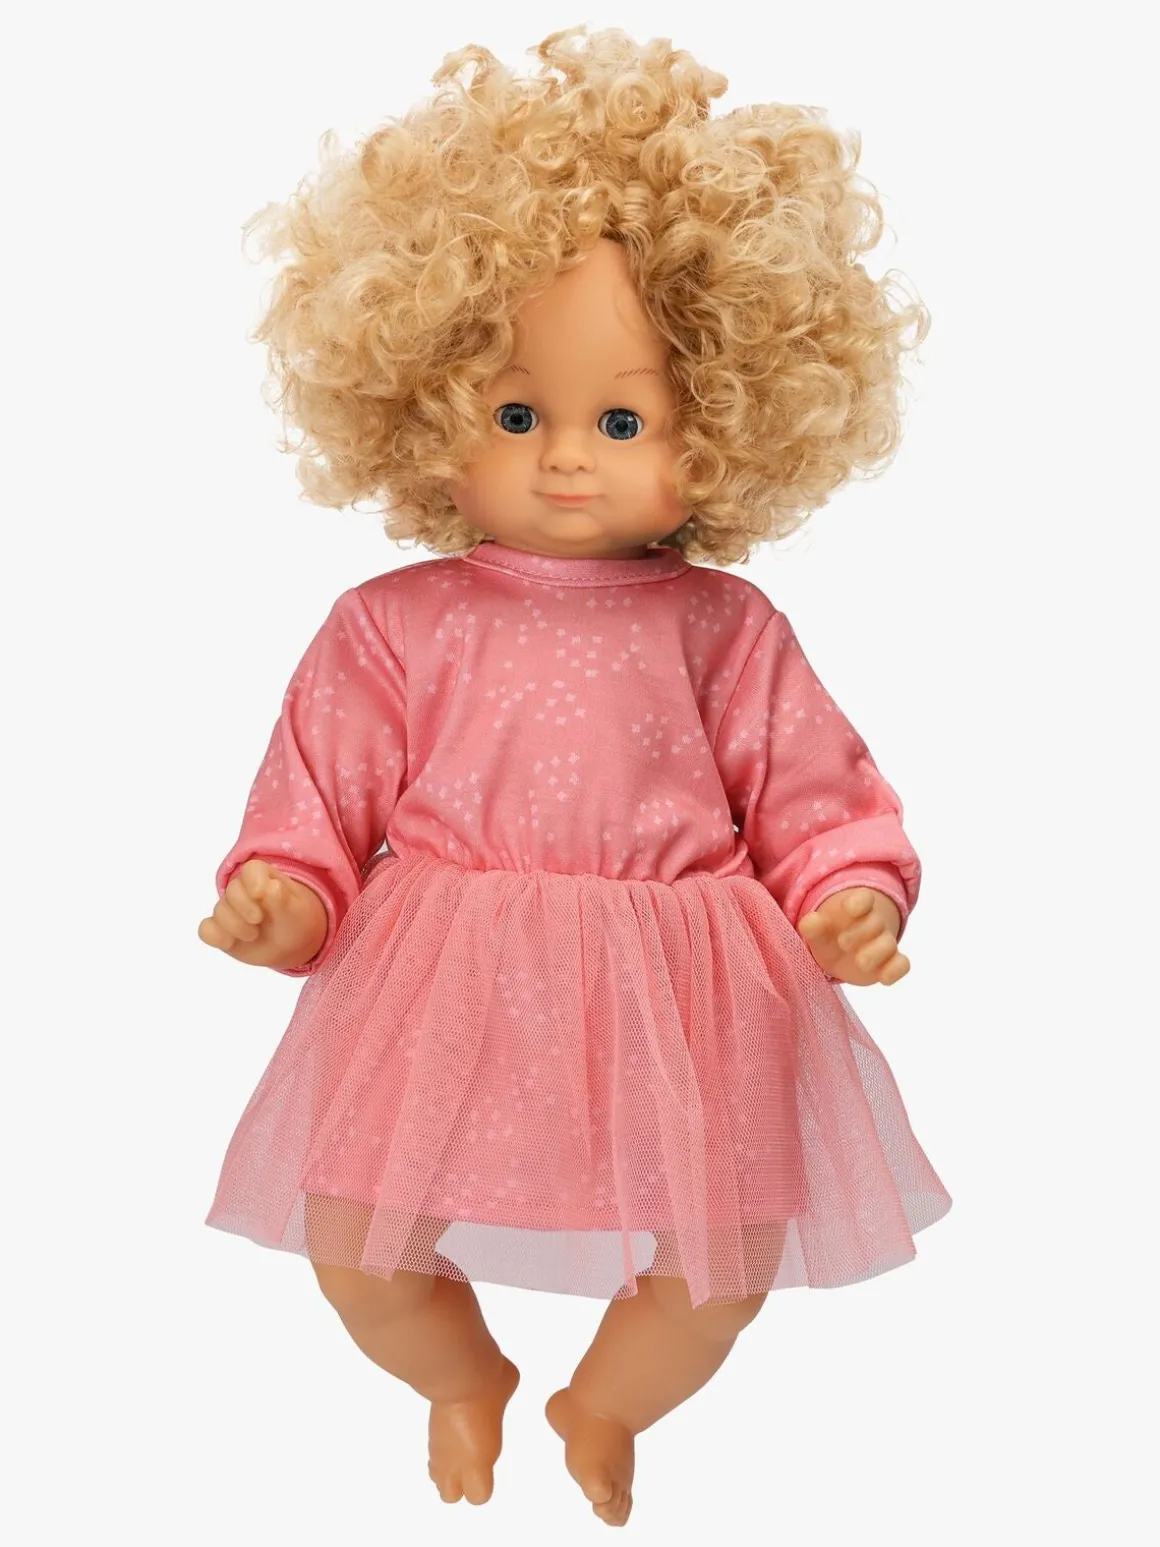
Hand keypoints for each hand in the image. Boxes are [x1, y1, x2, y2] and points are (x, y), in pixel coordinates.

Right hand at [198, 858, 327, 970]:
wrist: (291, 943)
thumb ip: (282, 899)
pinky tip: (232, 943)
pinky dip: (216, 937)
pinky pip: (206, 930)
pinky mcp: (220, 930)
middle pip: (232, 891)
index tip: (261, 897)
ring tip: (254, 935)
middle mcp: (242, 890)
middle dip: (244, 909)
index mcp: (263, 877)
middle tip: (259, 921)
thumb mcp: (296, 911)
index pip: (251, 870)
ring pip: (219, 912)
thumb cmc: (294, 920)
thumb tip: (271, 887)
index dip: (254, 883)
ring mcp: (229, 910)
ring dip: (236, 927)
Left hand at [797, 887, 909, 986]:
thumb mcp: (817, 932)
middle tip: (842, 943)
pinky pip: (902, 964)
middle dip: (861, 933)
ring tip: (861, 962)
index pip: (865, 898)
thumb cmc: (828, 938)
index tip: (849, 908)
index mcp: (856, 908)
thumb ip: (813, 927)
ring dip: (876, 952)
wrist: (838, 958)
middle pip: (876, 923)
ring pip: (889, 944)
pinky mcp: (890, 964)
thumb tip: (809, 921)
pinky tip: (883, 978)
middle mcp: (874, 924)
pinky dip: (896, 970)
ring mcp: (883, 944)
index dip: (860, 901)